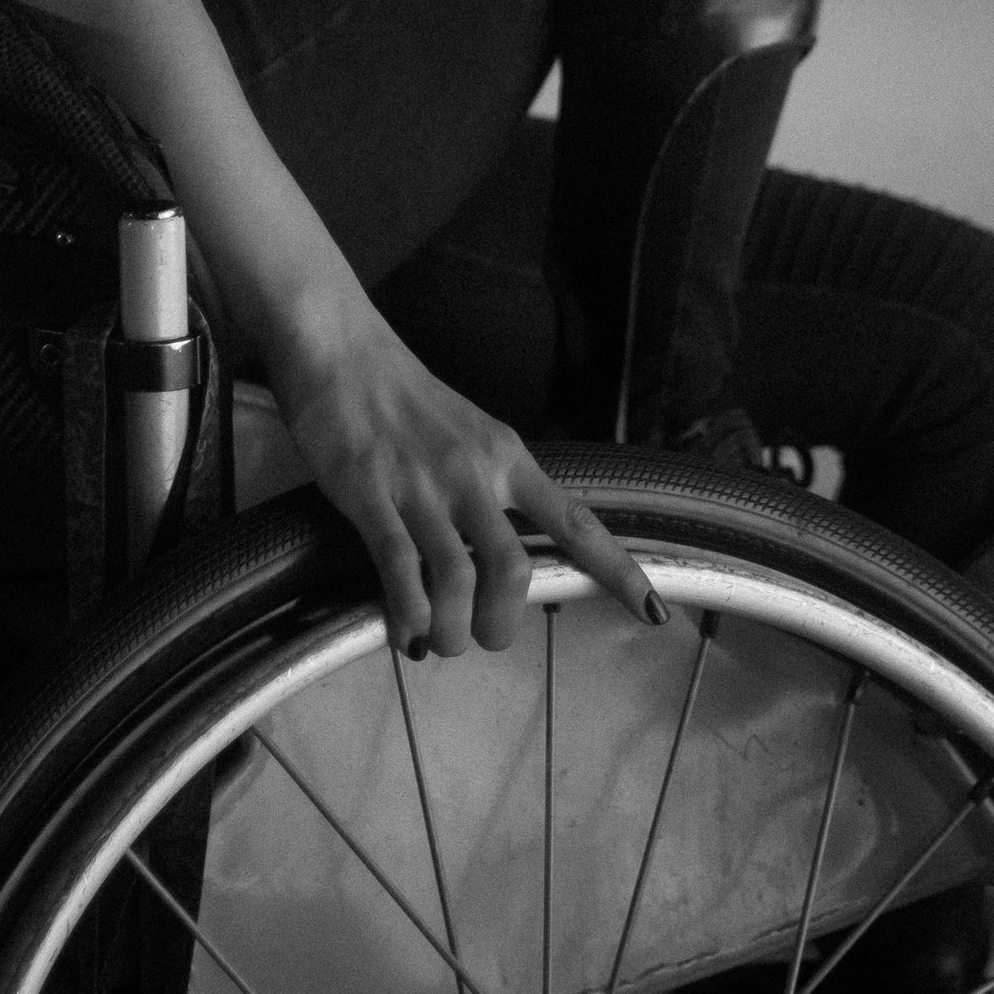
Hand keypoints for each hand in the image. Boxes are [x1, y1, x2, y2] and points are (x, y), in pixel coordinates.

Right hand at [275, 314, 664, 657]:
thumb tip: (499, 557)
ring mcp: (421, 486)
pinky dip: (407, 614)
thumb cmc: (405, 397)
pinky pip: (398, 569)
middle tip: (484, 638)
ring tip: (439, 644)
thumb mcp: (472, 434)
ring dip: (451, 630)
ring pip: (456, 580)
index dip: (616, 570)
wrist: (341, 349)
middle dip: (502, 624)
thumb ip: (492, 487)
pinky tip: (404, 632)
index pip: (574, 521)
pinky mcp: (369, 493)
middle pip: (512, 570)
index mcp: (508, 458)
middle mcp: (474, 474)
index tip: (652, 610)